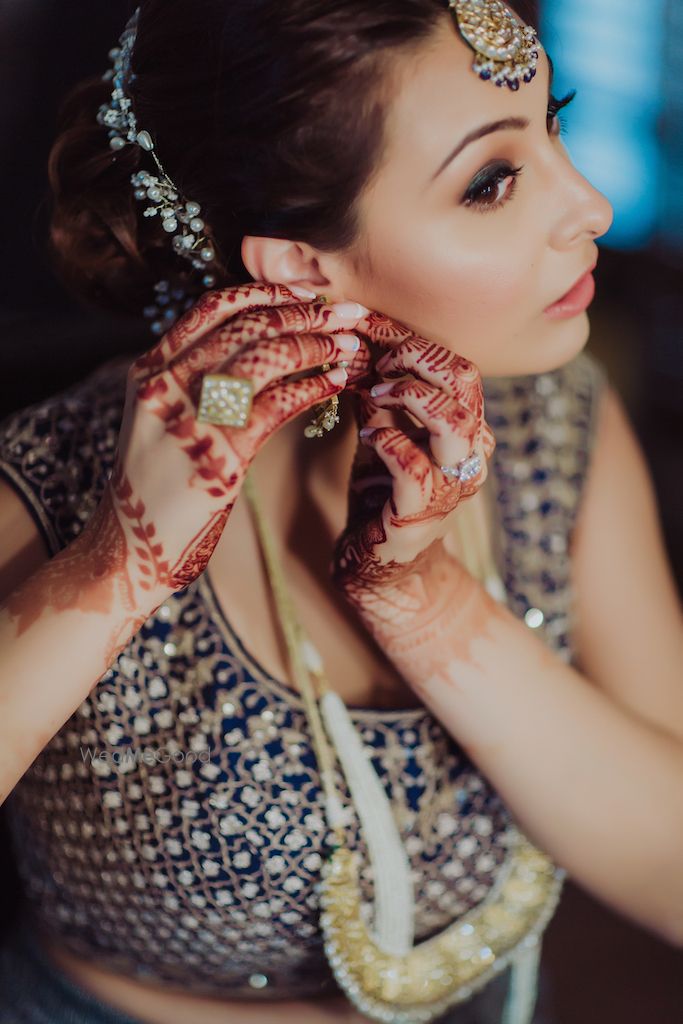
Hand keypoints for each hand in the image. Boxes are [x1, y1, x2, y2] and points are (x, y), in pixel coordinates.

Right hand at [80, 283, 371, 616]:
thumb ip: (191, 381)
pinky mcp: (218, 459)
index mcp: (150, 370)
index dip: (267, 293)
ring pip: (264, 358)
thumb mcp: (160, 421)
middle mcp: (164, 386)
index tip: (308, 293)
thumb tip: (251, 347)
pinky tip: (337, 381)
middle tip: (348, 310)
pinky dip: (313, 386)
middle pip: (245, 327)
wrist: (130, 551)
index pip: (213, 308)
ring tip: (350, 343)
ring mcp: (190, 421)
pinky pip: (276, 406)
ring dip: (315, 344)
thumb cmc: (155, 487)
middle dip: (304, 313)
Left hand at [331, 324, 495, 604]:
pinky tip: (368, 439)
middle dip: (416, 358)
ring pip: (451, 420)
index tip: (375, 335)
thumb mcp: (382, 433)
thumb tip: (361, 344)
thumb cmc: (381, 495)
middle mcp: (470, 456)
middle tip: (378, 363)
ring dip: (405, 396)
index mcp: (469, 432)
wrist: (379, 565)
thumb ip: (379, 395)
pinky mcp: (420, 515)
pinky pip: (413, 465)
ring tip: (373, 397)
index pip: (460, 368)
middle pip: (466, 381)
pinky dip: (386, 442)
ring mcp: (451, 487)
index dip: (418, 343)